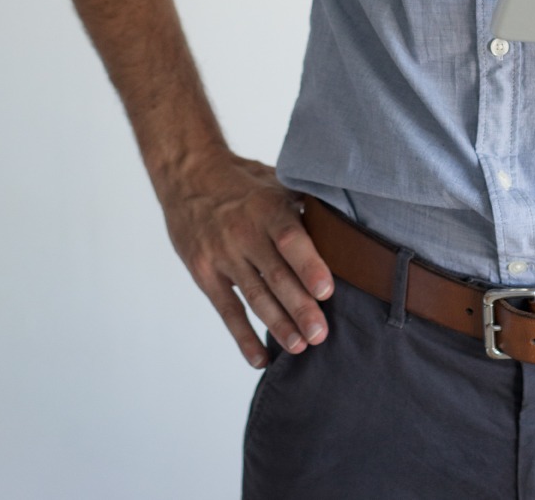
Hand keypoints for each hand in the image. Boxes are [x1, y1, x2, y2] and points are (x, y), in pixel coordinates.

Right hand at [158, 148, 334, 367]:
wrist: (188, 176)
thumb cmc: (242, 181)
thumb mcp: (274, 181)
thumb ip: (304, 201)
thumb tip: (346, 217)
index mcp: (266, 208)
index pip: (289, 238)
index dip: (308, 265)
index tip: (326, 291)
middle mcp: (244, 233)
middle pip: (274, 275)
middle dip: (299, 307)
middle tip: (320, 334)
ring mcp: (222, 255)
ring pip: (254, 296)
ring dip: (277, 325)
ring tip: (300, 347)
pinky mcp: (204, 273)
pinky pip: (226, 309)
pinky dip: (242, 336)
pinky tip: (259, 358)